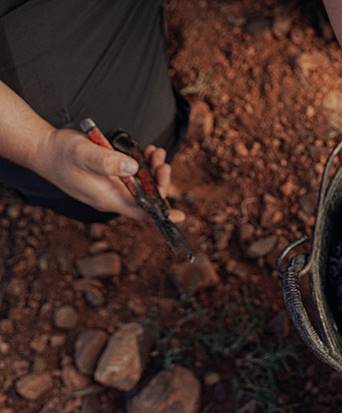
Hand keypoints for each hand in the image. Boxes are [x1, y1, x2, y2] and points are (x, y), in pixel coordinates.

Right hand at [32, 128, 172, 219]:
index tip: (180, 215)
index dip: (162, 215)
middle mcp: (113, 197)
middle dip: (159, 181)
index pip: (141, 213)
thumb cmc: (60, 153)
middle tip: (161, 161)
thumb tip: (133, 168)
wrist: (42, 148)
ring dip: (153, 170)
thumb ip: (106, 161)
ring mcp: (113, 187)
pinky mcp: (111, 177)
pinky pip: (134, 176)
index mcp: (108, 199)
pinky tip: (147, 152)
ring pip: (143, 185)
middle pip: (147, 198)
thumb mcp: (83, 153)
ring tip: (156, 152)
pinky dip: (144, 164)